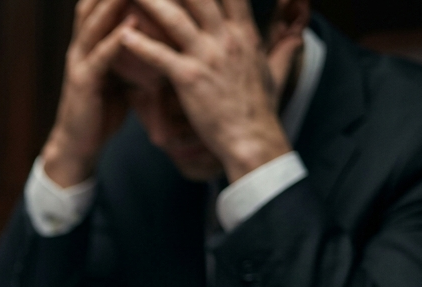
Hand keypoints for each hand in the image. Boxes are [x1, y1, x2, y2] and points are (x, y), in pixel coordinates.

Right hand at [40, 0, 137, 187]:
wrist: (78, 145)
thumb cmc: (104, 110)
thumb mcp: (121, 74)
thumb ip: (134, 52)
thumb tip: (163, 36)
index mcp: (89, 43)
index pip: (98, 4)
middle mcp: (80, 47)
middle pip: (91, 5)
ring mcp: (79, 64)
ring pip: (93, 24)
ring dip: (111, 2)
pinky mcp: (82, 84)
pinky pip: (99, 57)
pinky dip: (114, 39)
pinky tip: (130, 23)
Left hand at [120, 0, 300, 180]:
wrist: (252, 139)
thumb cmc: (260, 108)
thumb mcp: (276, 70)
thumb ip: (284, 47)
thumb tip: (298, 34)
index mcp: (244, 33)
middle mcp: (227, 38)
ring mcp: (208, 57)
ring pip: (175, 19)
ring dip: (152, 2)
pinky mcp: (190, 78)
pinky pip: (160, 55)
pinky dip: (139, 44)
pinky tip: (122, 35)